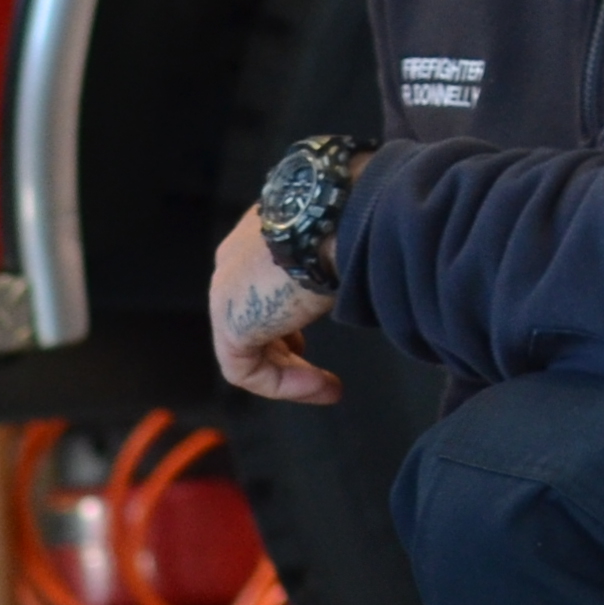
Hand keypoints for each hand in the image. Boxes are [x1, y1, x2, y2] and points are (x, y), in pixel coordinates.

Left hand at [209, 207, 341, 405]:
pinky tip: (321, 387)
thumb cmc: (350, 217)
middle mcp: (235, 258)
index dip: (286, 320)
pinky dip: (283, 384)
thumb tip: (377, 267)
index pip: (262, 283)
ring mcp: (226, 291)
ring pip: (249, 346)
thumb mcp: (342, 237)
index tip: (311, 343)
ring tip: (328, 388)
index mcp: (259, 234)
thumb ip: (336, 259)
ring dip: (290, 374)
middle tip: (321, 376)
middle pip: (252, 317)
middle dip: (286, 351)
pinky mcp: (228, 323)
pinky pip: (245, 369)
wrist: (332, 216)